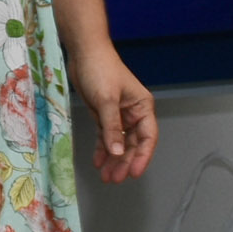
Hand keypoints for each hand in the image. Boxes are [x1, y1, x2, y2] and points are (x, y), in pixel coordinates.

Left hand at [72, 43, 157, 182]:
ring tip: (106, 176)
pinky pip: (106, 136)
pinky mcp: (103, 114)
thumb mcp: (106, 100)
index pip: (147, 137)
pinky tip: (98, 161)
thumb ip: (112, 127)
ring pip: (118, 142)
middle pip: (132, 143)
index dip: (142, 157)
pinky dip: (102, 149)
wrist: (84, 52)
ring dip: (113, 159)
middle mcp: (133, 113)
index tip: (134, 173)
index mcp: (142, 107)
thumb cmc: (100, 70)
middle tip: (115, 178)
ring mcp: (118, 114)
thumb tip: (117, 152)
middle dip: (124, 162)